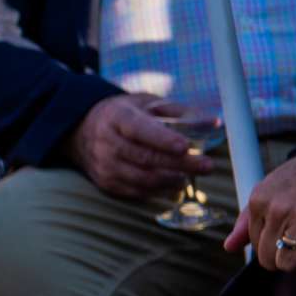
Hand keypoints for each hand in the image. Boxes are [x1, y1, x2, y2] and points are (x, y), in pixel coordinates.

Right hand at [66, 93, 215, 200]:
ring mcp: (105, 165)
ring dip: (173, 180)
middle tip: (207, 166)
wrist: (81, 131)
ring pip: (143, 178)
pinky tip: (174, 184)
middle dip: (181, 163)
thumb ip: (179, 113)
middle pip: (147, 157)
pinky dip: (160, 190)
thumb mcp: (146, 104)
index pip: (140, 129)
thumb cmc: (124, 115)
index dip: (163, 139)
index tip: (186, 146)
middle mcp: (107, 141)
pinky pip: (137, 192)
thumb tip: (214, 123)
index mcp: (117, 116)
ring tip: (190, 176)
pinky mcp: (106, 183)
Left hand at [225, 99, 295, 271]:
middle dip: (283, 259)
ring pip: (287, 262)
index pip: (254, 245)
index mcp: (260, 197)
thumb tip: (227, 248)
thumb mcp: (277, 186)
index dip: (272, 248)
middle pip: (268, 258)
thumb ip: (249, 218)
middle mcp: (277, 206)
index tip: (288, 236)